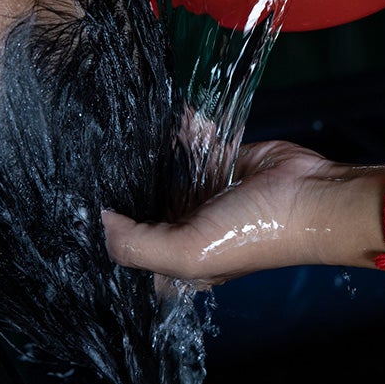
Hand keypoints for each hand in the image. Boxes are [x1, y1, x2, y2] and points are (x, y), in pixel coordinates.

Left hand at [103, 141, 383, 285]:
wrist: (309, 194)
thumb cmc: (251, 233)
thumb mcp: (187, 253)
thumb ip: (135, 245)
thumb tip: (99, 220)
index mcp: (178, 264)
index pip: (131, 254)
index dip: (107, 236)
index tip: (75, 210)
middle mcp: (186, 231)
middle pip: (142, 211)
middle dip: (122, 190)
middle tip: (87, 163)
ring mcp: (201, 196)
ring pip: (162, 175)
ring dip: (146, 156)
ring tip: (113, 133)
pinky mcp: (217, 162)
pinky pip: (189, 146)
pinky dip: (179, 131)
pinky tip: (161, 119)